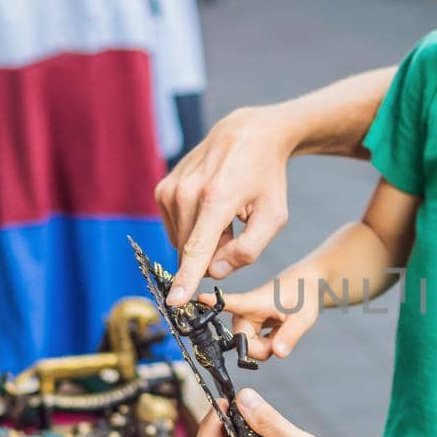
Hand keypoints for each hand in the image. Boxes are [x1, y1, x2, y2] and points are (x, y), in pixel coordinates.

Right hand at [156, 109, 295, 305]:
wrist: (247, 134)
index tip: (174, 302)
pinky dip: (194, 228)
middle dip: (215, 253)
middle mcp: (187, 192)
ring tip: (226, 216)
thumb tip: (215, 272)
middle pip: (192, 252)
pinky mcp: (162, 189)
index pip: (197, 249)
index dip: (186, 280)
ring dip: (204, 241)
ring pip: (182, 243)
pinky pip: (175, 229)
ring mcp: (170, 189)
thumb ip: (249, 250)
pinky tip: (211, 209)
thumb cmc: (266, 178)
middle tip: (237, 229)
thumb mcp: (274, 216)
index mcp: (217, 199)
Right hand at [199, 280, 319, 360]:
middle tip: (281, 338)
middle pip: (243, 343)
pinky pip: (254, 347)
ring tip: (280, 330)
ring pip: (249, 348)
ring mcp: (245, 320)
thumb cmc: (302, 295)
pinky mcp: (248, 328)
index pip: (230, 303)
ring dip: (267, 347)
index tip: (198, 298)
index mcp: (253, 302)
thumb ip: (290, 335)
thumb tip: (278, 354)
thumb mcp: (303, 317)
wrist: (304, 287)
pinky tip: (276, 333)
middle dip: (262, 348)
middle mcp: (243, 311)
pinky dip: (267, 345)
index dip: (213, 302)